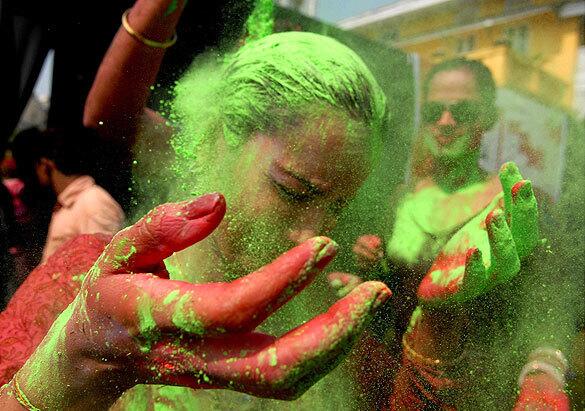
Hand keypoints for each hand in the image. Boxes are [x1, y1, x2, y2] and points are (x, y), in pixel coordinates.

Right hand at [12, 194, 390, 409]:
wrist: (93, 357)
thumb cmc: (109, 294)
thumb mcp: (119, 251)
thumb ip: (162, 226)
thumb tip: (218, 202)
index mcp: (161, 319)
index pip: (231, 308)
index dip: (281, 280)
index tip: (325, 246)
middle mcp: (193, 357)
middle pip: (271, 366)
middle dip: (331, 333)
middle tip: (373, 292)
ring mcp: (213, 375)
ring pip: (283, 381)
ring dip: (335, 346)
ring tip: (370, 300)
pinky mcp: (228, 378)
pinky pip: (281, 377)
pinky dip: (321, 351)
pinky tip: (342, 317)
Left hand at [417, 162, 540, 305]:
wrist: (437, 286)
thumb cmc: (465, 254)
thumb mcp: (480, 225)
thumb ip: (498, 205)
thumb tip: (513, 173)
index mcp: (511, 244)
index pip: (524, 219)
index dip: (522, 196)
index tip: (513, 169)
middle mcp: (506, 261)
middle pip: (525, 239)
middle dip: (523, 212)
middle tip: (519, 186)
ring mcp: (487, 278)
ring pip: (507, 263)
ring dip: (503, 238)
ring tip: (493, 216)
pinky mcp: (465, 290)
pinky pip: (475, 281)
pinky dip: (477, 266)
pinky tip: (474, 251)